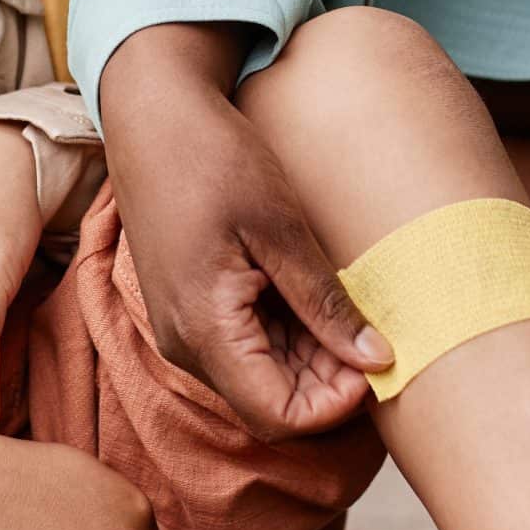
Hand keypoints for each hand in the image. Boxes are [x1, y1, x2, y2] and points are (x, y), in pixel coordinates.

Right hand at [98, 24, 389, 440]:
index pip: (280, 416)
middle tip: (373, 330)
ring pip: (258, 377)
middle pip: (270, 404)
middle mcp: (185, 343)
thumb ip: (325, 303)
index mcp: (205, 329)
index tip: (375, 358)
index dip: (336, 403)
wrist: (151, 113)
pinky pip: (241, 347)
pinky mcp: (186, 308)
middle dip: (328, 382)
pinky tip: (313, 295)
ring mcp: (181, 327)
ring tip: (347, 306)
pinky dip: (285, 335)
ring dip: (310, 357)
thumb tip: (378, 360)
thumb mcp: (281, 229)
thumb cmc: (212, 158)